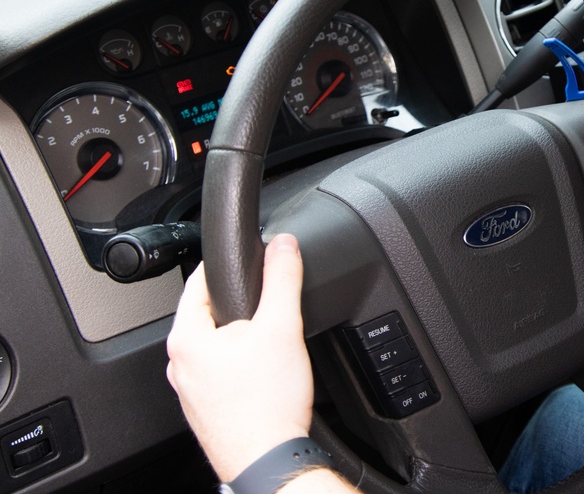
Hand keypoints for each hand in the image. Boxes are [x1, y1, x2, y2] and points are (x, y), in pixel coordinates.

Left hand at [166, 233, 313, 481]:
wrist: (268, 460)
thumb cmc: (267, 403)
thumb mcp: (282, 326)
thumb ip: (282, 278)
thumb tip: (283, 244)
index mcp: (185, 337)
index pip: (200, 281)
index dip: (233, 267)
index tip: (256, 263)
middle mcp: (179, 364)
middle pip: (211, 314)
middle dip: (244, 307)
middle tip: (273, 311)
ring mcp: (190, 390)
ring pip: (218, 346)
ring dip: (243, 340)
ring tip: (273, 348)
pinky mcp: (207, 409)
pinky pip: (222, 374)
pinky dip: (242, 369)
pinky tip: (266, 378)